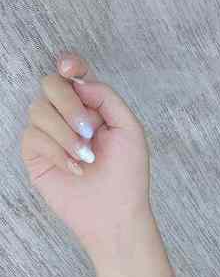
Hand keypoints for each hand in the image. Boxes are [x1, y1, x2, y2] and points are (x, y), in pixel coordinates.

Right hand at [20, 52, 152, 256]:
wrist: (115, 211)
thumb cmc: (127, 174)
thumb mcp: (129, 129)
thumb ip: (107, 98)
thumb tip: (80, 81)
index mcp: (91, 106)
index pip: (73, 75)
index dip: (68, 65)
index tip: (69, 68)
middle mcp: (67, 115)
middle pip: (50, 85)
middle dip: (70, 106)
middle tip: (89, 131)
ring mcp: (49, 134)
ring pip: (38, 110)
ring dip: (65, 134)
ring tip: (86, 157)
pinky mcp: (35, 155)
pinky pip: (32, 137)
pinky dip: (57, 151)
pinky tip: (75, 168)